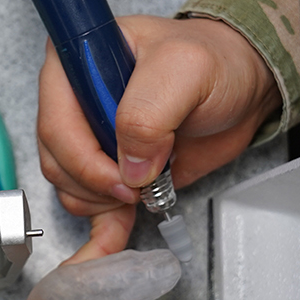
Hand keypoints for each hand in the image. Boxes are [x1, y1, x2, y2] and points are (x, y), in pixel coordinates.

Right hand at [36, 15, 277, 262]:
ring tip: (143, 191)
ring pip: (69, 186)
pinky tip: (112, 238)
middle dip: (97, 184)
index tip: (122, 175)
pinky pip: (89, 204)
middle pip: (58, 159)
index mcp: (78, 61)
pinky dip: (101, 226)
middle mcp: (75, 98)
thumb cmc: (215, 61)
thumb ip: (148, 113)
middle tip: (139, 184)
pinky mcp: (110, 166)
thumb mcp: (185, 69)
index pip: (57, 122)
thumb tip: (130, 166)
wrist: (242, 87)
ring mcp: (90, 135)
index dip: (84, 157)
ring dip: (102, 203)